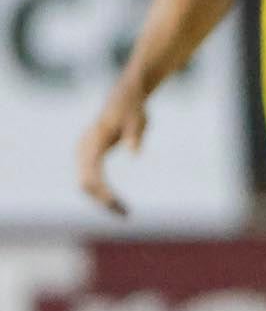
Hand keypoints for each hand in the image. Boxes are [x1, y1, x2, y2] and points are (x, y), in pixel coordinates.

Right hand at [76, 93, 146, 216]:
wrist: (124, 97)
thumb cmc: (133, 109)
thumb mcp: (138, 120)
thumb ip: (135, 135)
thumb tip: (135, 153)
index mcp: (93, 140)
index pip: (91, 172)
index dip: (102, 190)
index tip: (116, 203)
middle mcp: (83, 147)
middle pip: (85, 182)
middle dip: (102, 200)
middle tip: (125, 214)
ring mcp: (82, 151)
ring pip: (85, 183)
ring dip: (101, 199)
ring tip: (123, 212)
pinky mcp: (87, 155)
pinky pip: (89, 178)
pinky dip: (101, 192)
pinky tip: (116, 202)